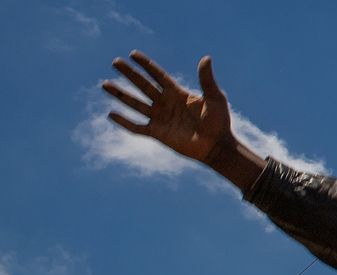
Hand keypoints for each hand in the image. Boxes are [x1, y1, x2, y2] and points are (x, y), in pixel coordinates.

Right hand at [102, 51, 263, 190]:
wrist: (217, 146)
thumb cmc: (219, 122)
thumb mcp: (215, 98)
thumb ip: (207, 79)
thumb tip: (206, 58)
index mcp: (178, 93)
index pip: (158, 75)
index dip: (146, 65)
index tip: (133, 54)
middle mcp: (166, 103)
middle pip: (143, 85)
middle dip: (129, 74)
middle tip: (115, 62)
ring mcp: (160, 118)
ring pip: (135, 103)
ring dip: (120, 94)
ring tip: (105, 84)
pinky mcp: (157, 133)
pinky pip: (137, 127)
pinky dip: (124, 122)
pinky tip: (111, 114)